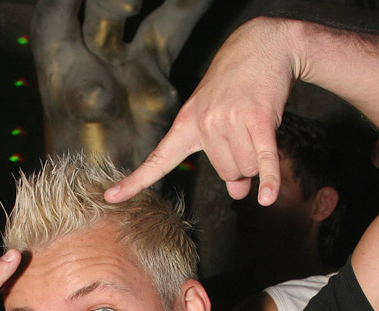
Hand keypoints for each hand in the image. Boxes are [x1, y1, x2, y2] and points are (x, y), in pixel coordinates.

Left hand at [104, 17, 299, 205]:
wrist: (262, 44)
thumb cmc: (238, 85)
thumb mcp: (219, 119)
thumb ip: (224, 158)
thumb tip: (239, 192)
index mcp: (186, 125)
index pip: (157, 160)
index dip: (135, 182)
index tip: (110, 197)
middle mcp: (204, 123)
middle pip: (226, 173)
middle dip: (242, 164)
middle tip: (247, 134)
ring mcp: (229, 120)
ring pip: (246, 167)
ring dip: (258, 159)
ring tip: (258, 127)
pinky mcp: (258, 118)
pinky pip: (263, 158)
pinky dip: (268, 178)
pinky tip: (267, 197)